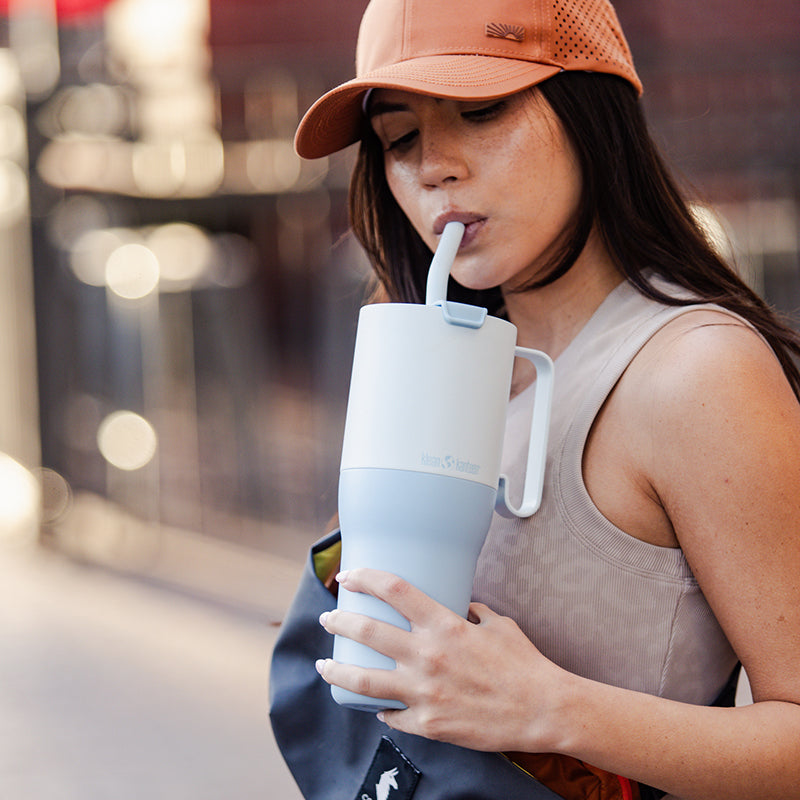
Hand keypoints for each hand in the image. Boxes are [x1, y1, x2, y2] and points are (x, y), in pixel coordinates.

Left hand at [315, 568, 564, 752]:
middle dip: (339, 621)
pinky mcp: (428, 724)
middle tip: (328, 617)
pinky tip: (373, 706)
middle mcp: (427, 656)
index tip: (349, 574)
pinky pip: (392, 715)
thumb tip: (458, 606)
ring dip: (336, 670)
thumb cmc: (523, 664)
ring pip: (363, 680)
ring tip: (323, 665)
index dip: (366, 578)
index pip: (394, 590)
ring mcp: (424, 693)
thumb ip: (472, 612)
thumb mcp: (497, 624)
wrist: (543, 710)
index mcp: (444, 625)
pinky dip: (380, 709)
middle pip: (367, 631)